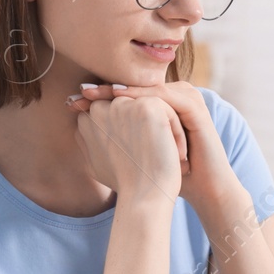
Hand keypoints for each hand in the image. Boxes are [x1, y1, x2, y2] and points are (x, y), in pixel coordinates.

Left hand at [69, 82, 238, 213]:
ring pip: (149, 87)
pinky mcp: (195, 107)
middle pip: (136, 85)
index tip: (73, 102)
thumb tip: (80, 124)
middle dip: (106, 89)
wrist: (201, 188)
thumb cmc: (168, 173)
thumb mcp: (136, 150)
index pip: (127, 92)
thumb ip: (114, 135)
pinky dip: (143, 97)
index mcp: (160, 104)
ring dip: (122, 89)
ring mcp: (186, 98)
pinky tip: (122, 99)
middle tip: (81, 94)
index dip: (100, 96)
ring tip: (97, 94)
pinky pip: (166, 95)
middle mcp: (174, 96)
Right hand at [71, 91, 181, 206]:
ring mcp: (121, 105)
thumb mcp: (97, 162)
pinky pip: (170, 111)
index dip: (134, 135)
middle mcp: (99, 108)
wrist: (143, 198)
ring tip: (169, 158)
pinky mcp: (146, 106)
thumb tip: (94, 132)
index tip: (140, 159)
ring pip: (153, 108)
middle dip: (149, 130)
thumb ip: (92, 142)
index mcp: (85, 120)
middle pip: (135, 108)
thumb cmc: (125, 185)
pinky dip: (177, 134)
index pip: (118, 114)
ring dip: (164, 132)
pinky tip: (178, 155)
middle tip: (156, 158)